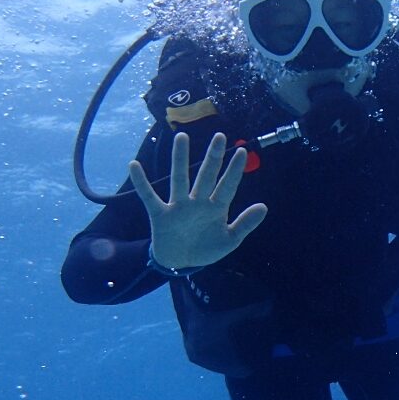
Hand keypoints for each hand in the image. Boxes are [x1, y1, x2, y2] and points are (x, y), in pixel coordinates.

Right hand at [128, 132, 267, 269]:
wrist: (180, 263)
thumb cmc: (206, 248)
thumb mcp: (230, 240)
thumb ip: (245, 224)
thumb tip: (264, 206)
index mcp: (216, 208)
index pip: (227, 185)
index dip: (234, 170)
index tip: (242, 152)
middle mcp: (198, 202)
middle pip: (206, 176)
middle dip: (213, 157)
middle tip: (220, 136)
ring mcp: (178, 206)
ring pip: (180, 179)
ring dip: (180, 159)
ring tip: (181, 137)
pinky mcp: (160, 214)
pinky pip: (149, 196)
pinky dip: (141, 183)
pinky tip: (134, 166)